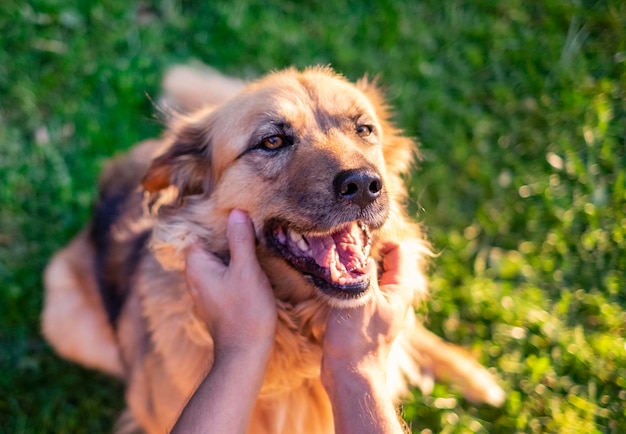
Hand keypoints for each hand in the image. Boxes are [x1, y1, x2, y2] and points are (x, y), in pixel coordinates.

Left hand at [184, 209, 276, 352]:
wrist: (245, 353)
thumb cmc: (245, 312)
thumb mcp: (246, 271)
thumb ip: (240, 240)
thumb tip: (235, 211)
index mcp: (196, 265)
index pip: (196, 230)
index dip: (211, 216)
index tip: (229, 203)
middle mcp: (195, 275)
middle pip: (206, 242)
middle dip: (223, 229)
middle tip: (244, 212)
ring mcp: (205, 288)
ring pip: (215, 257)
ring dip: (230, 245)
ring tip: (250, 230)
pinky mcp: (217, 297)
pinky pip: (221, 270)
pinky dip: (233, 261)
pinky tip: (250, 255)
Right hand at [322, 240, 416, 372]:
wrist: (349, 376)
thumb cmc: (358, 338)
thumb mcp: (361, 296)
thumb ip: (362, 268)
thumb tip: (356, 243)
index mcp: (399, 288)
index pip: (398, 250)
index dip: (380, 238)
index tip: (357, 235)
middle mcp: (391, 295)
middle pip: (380, 261)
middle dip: (361, 251)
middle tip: (339, 243)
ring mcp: (375, 306)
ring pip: (365, 276)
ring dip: (350, 267)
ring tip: (331, 259)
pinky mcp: (360, 316)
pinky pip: (354, 290)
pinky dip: (344, 282)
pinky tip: (327, 280)